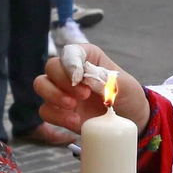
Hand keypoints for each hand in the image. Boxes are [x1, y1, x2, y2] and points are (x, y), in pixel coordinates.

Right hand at [34, 42, 151, 131]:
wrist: (131, 120)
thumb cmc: (128, 95)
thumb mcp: (125, 85)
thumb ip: (106, 78)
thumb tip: (87, 78)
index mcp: (87, 57)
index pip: (70, 51)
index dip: (70, 62)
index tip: (78, 76)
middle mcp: (71, 71)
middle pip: (51, 67)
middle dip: (63, 81)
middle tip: (84, 95)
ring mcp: (63, 91)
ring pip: (41, 85)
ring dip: (54, 96)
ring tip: (73, 107)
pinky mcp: (60, 111)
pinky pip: (45, 110)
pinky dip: (57, 116)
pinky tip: (75, 121)